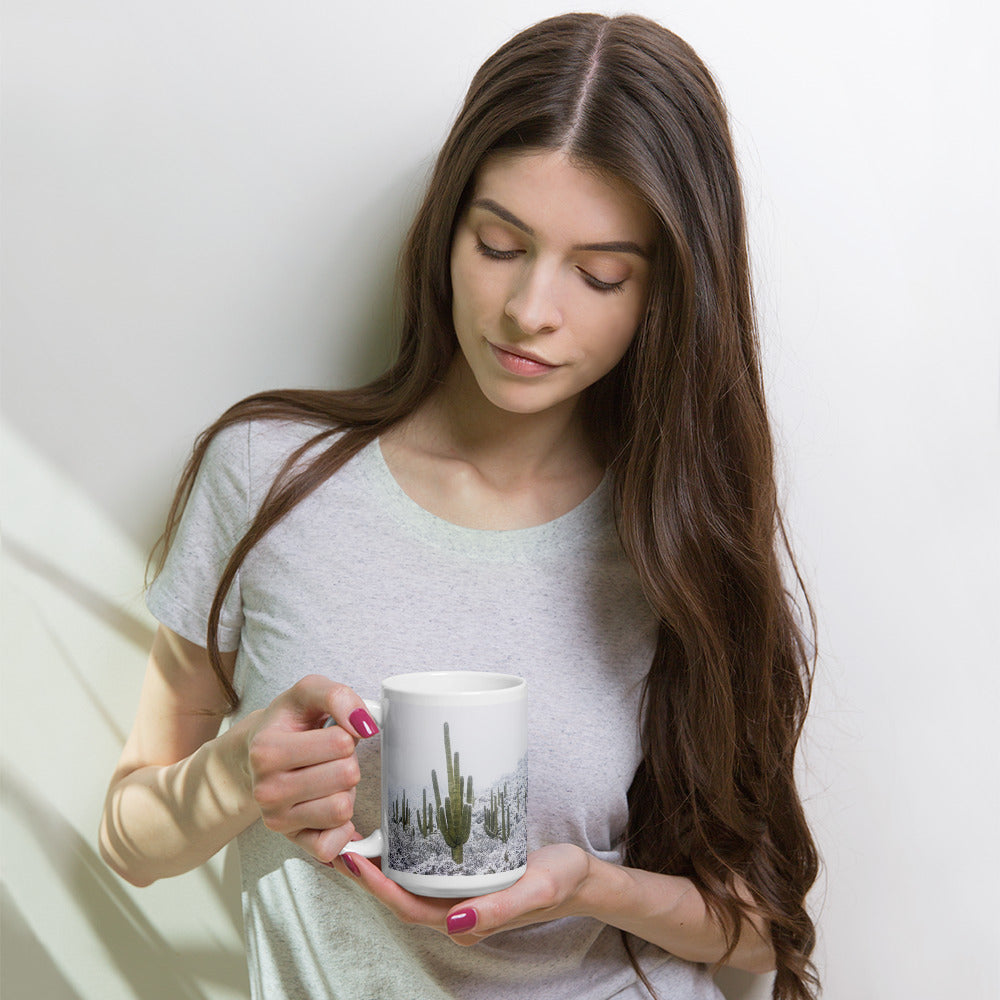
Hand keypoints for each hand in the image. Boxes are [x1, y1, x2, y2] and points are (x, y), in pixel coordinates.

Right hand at [240, 675, 379, 863]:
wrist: (256, 753)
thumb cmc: (288, 722)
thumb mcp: (308, 692)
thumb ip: (338, 696)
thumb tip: (365, 724)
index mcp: (267, 750)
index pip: (341, 742)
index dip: (346, 733)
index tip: (329, 732)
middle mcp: (266, 790)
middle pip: (347, 776)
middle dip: (347, 761)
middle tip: (328, 757)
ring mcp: (276, 819)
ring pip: (343, 809)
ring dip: (345, 791)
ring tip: (326, 778)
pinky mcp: (291, 841)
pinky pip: (331, 846)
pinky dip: (341, 827)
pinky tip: (329, 806)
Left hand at [330, 843, 591, 942]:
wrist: (581, 877)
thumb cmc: (560, 882)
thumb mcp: (536, 890)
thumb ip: (498, 910)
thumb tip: (453, 923)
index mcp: (466, 922)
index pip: (407, 907)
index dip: (376, 887)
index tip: (353, 858)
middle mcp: (455, 915)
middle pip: (400, 897)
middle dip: (367, 874)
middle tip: (341, 840)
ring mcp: (459, 899)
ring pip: (409, 886)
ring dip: (381, 865)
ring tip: (358, 835)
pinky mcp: (464, 881)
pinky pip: (424, 874)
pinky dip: (403, 857)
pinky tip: (395, 834)